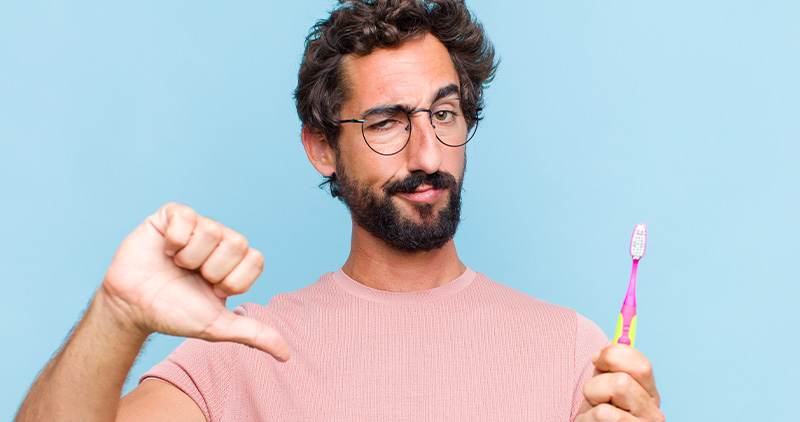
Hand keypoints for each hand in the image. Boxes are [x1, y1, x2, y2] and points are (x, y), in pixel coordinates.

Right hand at [100, 202, 289, 360]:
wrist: (132, 308)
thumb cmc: (174, 314)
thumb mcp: (217, 326)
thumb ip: (254, 334)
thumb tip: (286, 356)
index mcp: (235, 262)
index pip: (256, 259)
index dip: (232, 280)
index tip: (213, 290)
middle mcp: (219, 240)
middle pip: (237, 242)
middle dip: (212, 269)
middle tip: (193, 277)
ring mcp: (196, 225)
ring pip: (211, 230)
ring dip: (189, 257)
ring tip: (177, 264)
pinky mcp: (171, 215)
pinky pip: (186, 216)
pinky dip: (174, 240)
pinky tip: (165, 250)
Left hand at [574, 343, 662, 421]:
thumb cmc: (597, 418)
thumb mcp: (602, 388)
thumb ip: (610, 366)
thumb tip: (614, 339)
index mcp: (648, 393)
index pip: (642, 364)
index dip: (614, 355)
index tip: (595, 360)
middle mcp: (653, 411)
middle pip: (627, 376)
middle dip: (600, 378)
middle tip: (592, 390)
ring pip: (616, 388)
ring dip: (593, 396)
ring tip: (593, 411)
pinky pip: (604, 413)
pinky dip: (590, 416)